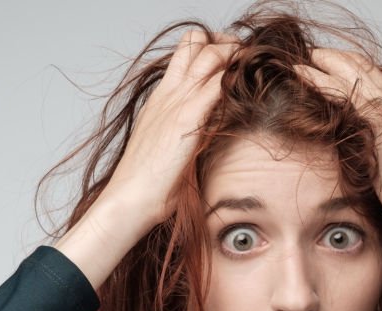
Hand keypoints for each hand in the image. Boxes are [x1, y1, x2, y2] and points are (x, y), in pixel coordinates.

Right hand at [98, 29, 238, 230]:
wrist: (130, 197)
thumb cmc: (148, 183)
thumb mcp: (166, 148)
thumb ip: (185, 133)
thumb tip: (205, 135)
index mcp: (161, 97)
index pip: (185, 52)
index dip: (211, 47)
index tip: (231, 59)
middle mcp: (168, 93)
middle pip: (197, 42)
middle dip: (227, 44)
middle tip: (246, 58)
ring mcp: (177, 103)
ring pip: (209, 55)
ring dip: (235, 57)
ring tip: (251, 68)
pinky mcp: (187, 120)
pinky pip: (217, 85)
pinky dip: (234, 81)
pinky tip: (248, 89)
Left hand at [293, 49, 381, 230]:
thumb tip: (371, 149)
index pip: (377, 76)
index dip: (352, 66)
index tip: (332, 64)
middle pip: (364, 67)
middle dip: (336, 57)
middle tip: (313, 54)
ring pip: (352, 72)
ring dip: (325, 63)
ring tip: (301, 62)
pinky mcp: (379, 120)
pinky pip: (343, 91)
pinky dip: (321, 80)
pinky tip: (303, 75)